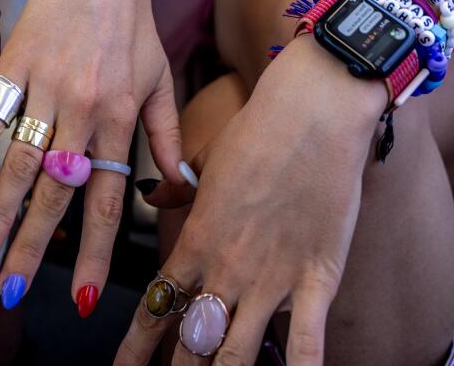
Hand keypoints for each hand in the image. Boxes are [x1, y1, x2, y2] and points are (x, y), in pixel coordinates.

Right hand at [0, 0, 186, 314]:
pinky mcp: (14, 63)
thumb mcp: (160, 83)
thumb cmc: (135, 26)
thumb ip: (167, 140)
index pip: (107, 201)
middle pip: (55, 193)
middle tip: (12, 293)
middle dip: (34, 248)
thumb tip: (179, 190)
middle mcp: (81, 112)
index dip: (96, 252)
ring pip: (18, 162)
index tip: (84, 298)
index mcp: (117, 121)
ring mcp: (44, 88)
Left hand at [116, 34, 386, 365]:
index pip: (158, 306)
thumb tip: (155, 197)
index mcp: (196, 241)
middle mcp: (226, 269)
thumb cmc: (258, 130)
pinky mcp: (316, 277)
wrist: (310, 111)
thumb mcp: (206, 162)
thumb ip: (179, 191)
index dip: (137, 346)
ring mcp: (270, 278)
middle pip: (192, 340)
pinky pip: (306, 341)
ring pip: (236, 352)